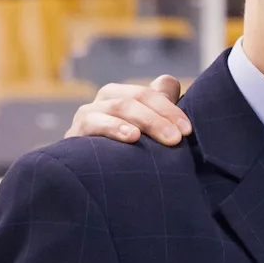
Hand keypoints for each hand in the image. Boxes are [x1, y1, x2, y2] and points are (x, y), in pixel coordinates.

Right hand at [66, 75, 190, 145]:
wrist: (87, 180)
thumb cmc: (123, 155)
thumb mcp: (145, 131)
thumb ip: (158, 105)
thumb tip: (170, 82)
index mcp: (124, 95)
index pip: (150, 92)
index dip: (171, 108)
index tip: (188, 130)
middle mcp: (106, 100)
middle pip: (137, 97)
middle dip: (161, 117)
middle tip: (179, 139)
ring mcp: (88, 113)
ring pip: (119, 106)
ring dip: (146, 121)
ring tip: (167, 138)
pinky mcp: (75, 131)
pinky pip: (93, 123)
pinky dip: (114, 127)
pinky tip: (132, 137)